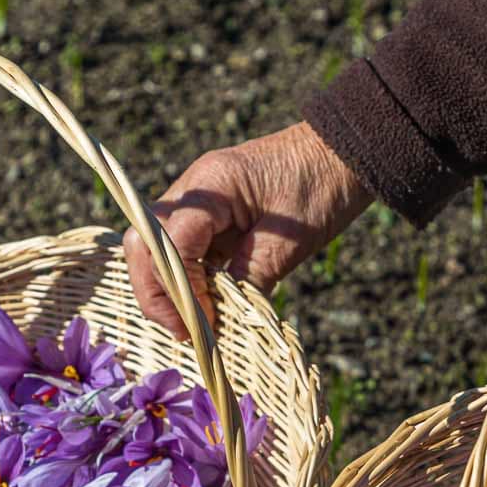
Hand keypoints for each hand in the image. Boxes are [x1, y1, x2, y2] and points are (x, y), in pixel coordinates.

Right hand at [124, 121, 371, 338]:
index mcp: (209, 189)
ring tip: (195, 324)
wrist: (341, 155)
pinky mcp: (210, 217)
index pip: (169, 247)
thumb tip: (222, 320)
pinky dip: (188, 281)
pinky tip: (206, 306)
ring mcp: (197, 203)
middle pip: (145, 246)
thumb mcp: (289, 243)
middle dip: (157, 294)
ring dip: (169, 289)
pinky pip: (183, 251)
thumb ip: (249, 279)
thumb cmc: (320, 189)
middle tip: (187, 331)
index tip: (204, 325)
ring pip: (156, 250)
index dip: (180, 292)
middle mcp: (192, 192)